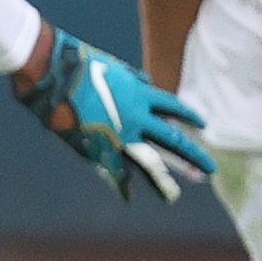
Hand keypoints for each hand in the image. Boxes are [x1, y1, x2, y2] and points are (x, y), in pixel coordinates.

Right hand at [15, 26, 216, 200]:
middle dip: (193, 156)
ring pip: (151, 164)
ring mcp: (119, 136)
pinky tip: (128, 196)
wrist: (52, 74)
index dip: (189, 116)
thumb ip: (131, 78)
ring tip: (174, 196)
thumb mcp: (112, 67)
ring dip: (163, 182)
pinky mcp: (99, 149)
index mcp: (140, 94)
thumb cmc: (78, 64)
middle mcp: (136, 117)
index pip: (174, 107)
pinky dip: (122, 185)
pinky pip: (115, 172)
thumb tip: (145, 81)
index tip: (203, 125)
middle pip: (173, 141)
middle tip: (208, 170)